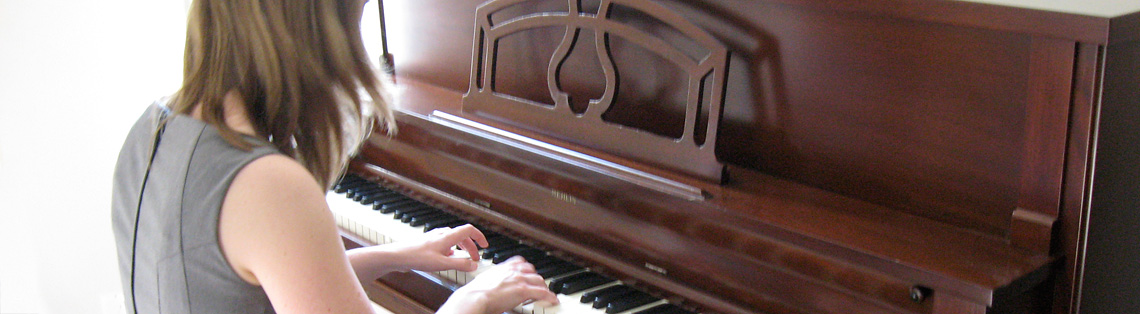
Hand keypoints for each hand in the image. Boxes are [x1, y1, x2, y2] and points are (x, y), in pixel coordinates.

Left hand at [389, 224, 488, 272]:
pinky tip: (447, 258)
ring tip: (463, 260)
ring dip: (461, 249)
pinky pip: (445, 243)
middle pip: (463, 236)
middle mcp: (442, 234)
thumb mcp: (442, 264)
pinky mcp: (429, 242)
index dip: (479, 236)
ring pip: (454, 240)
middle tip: (475, 259)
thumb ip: (460, 264)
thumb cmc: (416, 257)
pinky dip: (451, 250)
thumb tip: (474, 265)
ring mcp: (434, 237)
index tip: (485, 246)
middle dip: (471, 247)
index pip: (469, 230)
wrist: (397, 256)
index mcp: (447, 236)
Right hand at [438, 256, 559, 313]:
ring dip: (543, 287)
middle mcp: (513, 270)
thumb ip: (491, 281)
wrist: (474, 297)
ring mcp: (519, 279)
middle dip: (536, 278)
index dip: (526, 268)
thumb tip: (490, 287)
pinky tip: (553, 300)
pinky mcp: (524, 290)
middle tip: (538, 286)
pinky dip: (550, 296)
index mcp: (503, 267)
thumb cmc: (474, 294)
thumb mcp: (483, 282)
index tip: (528, 273)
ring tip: (546, 294)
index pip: (520, 262)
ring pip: (539, 280)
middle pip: (532, 271)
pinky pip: (542, 292)